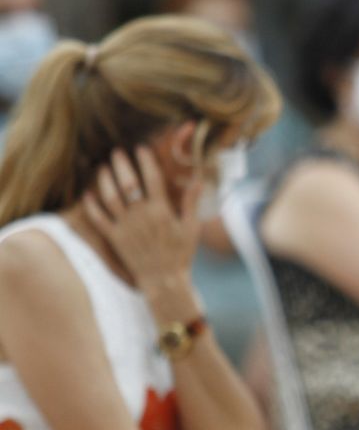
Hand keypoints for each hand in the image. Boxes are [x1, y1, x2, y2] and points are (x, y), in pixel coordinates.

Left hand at [81, 147, 201, 292]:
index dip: (145, 161)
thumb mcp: (191, 228)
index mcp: (161, 211)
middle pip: (128, 183)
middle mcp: (141, 216)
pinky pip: (98, 218)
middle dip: (121, 165)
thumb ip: (191, 203)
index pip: (152, 179)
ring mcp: (125, 226)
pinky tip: (89, 193)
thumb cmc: (180, 254)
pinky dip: (91, 205)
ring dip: (105, 180)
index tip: (141, 149)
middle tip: (117, 152)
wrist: (163, 280)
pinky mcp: (114, 238)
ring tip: (103, 168)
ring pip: (110, 197)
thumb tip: (198, 180)